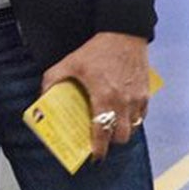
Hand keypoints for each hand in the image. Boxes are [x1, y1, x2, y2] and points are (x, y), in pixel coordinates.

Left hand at [41, 32, 149, 161]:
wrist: (124, 33)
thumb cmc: (97, 49)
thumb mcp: (69, 63)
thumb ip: (52, 81)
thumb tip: (42, 97)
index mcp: (104, 97)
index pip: (103, 132)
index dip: (99, 149)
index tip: (95, 157)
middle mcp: (123, 102)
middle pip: (122, 136)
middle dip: (111, 141)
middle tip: (101, 138)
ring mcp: (137, 98)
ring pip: (133, 127)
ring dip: (123, 130)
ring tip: (112, 125)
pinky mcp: (146, 92)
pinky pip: (142, 114)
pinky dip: (133, 118)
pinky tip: (123, 112)